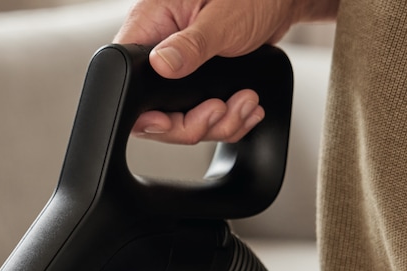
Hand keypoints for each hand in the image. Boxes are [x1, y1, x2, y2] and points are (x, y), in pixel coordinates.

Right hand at [115, 0, 332, 142]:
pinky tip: (244, 108)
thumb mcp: (224, 19)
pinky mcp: (194, 78)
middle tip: (219, 110)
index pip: (126, 77)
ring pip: (178, 117)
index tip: (169, 120)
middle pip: (151, 108)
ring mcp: (176, 66)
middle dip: (190, 123)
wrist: (281, 0)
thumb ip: (191, 44)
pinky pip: (199, 112)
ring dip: (217, 123)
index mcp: (150, 24)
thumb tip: (161, 64)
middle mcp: (158, 47)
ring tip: (244, 104)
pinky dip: (226, 119)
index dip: (144, 110)